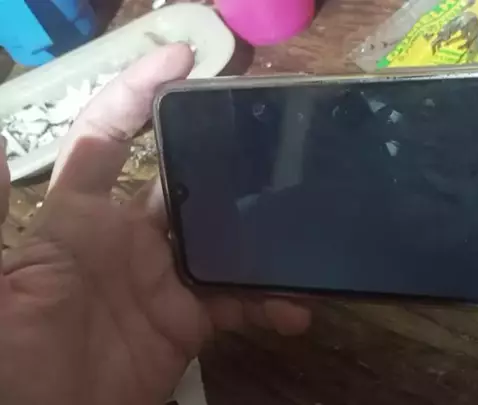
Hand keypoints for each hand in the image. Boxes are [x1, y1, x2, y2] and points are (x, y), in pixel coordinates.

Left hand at [0, 45, 309, 404]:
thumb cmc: (12, 354)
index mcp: (82, 218)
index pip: (109, 137)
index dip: (139, 93)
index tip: (184, 59)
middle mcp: (130, 239)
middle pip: (186, 181)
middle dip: (223, 155)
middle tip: (270, 137)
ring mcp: (164, 280)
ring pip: (224, 240)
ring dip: (262, 236)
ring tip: (301, 226)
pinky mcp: (188, 322)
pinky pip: (239, 303)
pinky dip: (269, 304)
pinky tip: (296, 309)